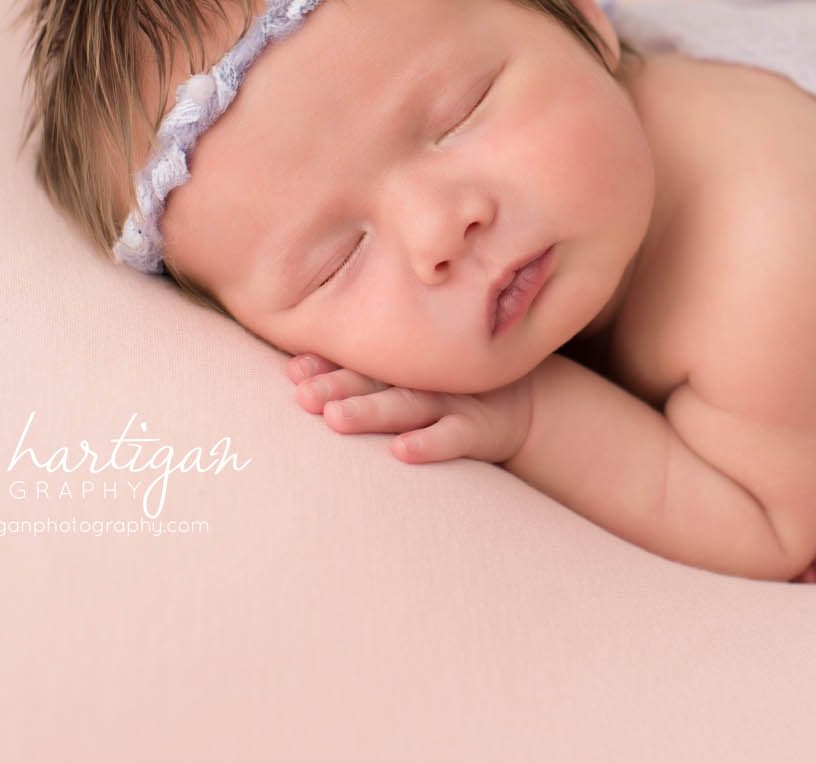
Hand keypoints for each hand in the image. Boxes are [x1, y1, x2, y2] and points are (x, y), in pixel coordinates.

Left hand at [286, 353, 533, 465]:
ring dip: (371, 411)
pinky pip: (452, 436)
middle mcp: (420, 380)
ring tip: (335, 419)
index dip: (326, 367)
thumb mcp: (408, 378)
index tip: (293, 372)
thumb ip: (361, 374)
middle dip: (337, 387)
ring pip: (404, 406)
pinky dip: (429, 443)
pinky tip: (402, 451)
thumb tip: (293, 373)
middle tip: (304, 396)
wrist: (522, 401)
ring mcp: (450, 401)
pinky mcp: (478, 428)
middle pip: (373, 382)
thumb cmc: (448, 390)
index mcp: (399, 367)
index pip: (357, 364)